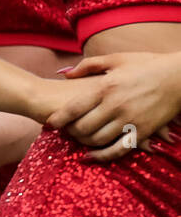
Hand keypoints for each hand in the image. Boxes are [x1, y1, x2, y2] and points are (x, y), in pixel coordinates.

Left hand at [46, 52, 180, 161]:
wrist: (180, 77)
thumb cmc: (146, 65)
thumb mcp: (115, 59)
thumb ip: (87, 66)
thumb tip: (65, 73)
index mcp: (105, 87)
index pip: (74, 108)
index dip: (58, 118)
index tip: (49, 123)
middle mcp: (115, 106)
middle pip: (82, 128)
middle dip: (69, 132)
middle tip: (64, 131)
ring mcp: (130, 121)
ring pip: (98, 140)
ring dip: (83, 142)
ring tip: (76, 139)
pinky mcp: (143, 132)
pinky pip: (119, 150)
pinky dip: (103, 156)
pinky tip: (91, 157)